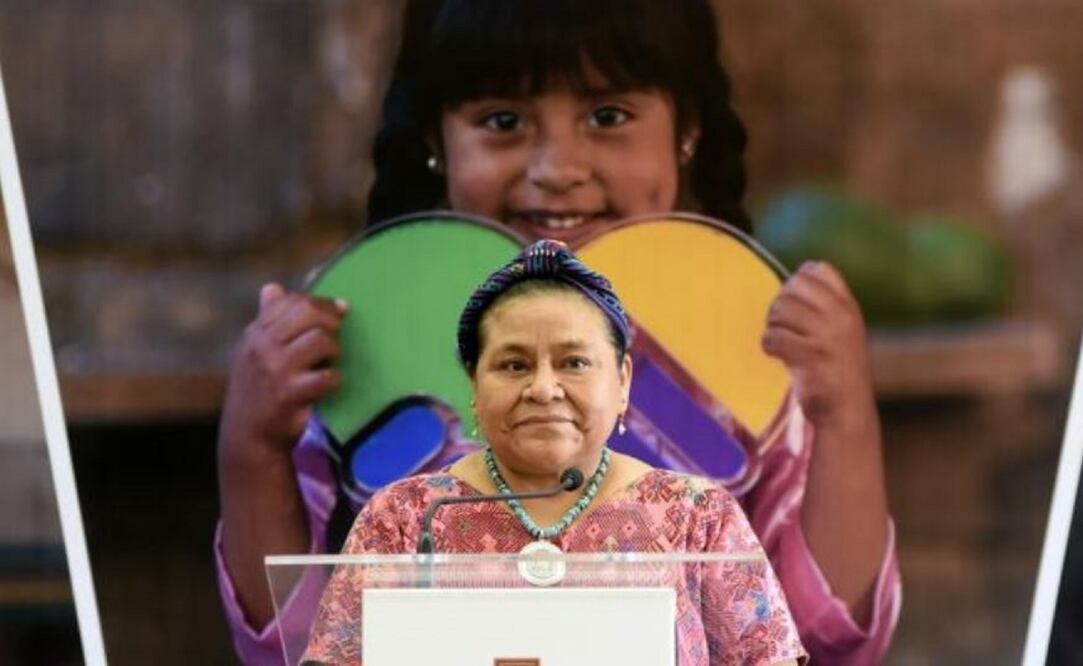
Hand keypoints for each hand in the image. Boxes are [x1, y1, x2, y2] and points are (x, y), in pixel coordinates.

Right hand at [219, 283, 346, 461]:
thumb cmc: (257, 391)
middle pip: (307, 313)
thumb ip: (266, 320)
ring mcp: (274, 370)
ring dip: (334, 352)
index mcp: (255, 334)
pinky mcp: (289, 394)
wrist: (248, 438)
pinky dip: (334, 380)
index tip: (341, 310)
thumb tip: (273, 287)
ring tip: (330, 363)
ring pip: (320, 340)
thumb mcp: (253, 353)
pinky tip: (327, 386)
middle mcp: (261, 347)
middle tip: (336, 338)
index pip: (290, 301)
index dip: (321, 303)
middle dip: (331, 322)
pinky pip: (327, 376)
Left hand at [761, 262, 874, 426]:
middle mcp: (841, 317)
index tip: (796, 305)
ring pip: (780, 309)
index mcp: (848, 307)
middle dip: (780, 304)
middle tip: (782, 326)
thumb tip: (796, 276)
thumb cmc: (836, 369)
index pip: (819, 270)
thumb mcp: (842, 330)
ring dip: (773, 325)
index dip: (798, 282)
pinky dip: (769, 345)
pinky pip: (773, 337)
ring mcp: (827, 337)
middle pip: (793, 286)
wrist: (847, 411)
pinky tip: (777, 355)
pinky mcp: (810, 357)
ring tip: (781, 341)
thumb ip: (826, 304)